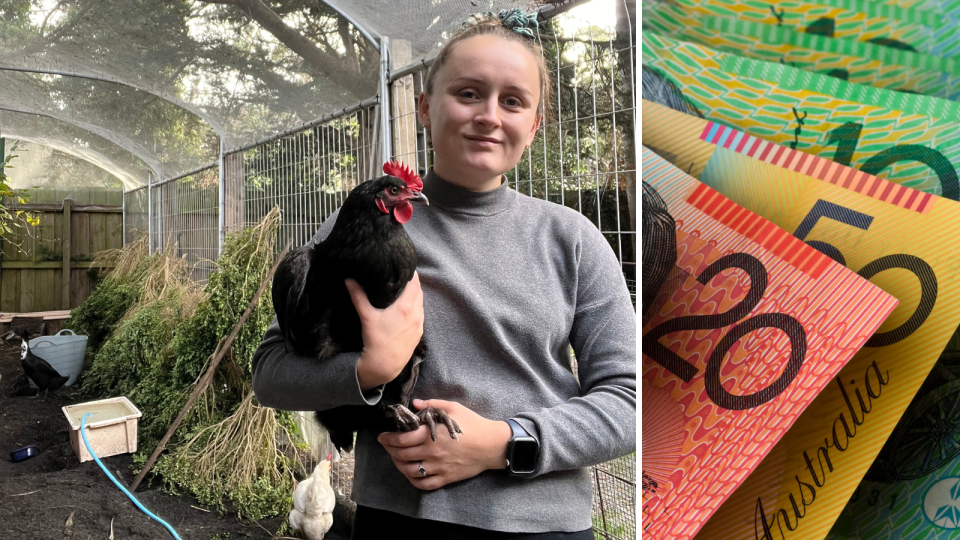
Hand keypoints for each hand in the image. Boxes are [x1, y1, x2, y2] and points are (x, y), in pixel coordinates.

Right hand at [348, 272, 423, 390]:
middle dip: (412, 284)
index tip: (405, 267)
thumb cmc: (376, 340)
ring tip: (404, 292)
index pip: (415, 284)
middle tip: (402, 277)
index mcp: (406, 307)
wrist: (384, 366)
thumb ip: (358, 296)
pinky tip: (406, 310)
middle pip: (419, 293)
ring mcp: (419, 325)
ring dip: (415, 297)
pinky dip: (416, 309)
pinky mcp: (418, 334)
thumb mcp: (367, 316)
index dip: (412, 274)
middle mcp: (417, 314)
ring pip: (421, 305)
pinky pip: (420, 316)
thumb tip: (349, 279)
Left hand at [378, 399, 511, 490]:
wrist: (492, 445)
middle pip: (402, 455)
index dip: (388, 439)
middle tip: (386, 446)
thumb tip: (414, 404)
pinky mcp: (445, 478)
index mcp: (430, 435)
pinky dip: (413, 480)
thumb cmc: (473, 424)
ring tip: (396, 459)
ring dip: (398, 465)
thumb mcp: (453, 408)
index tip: (383, 436)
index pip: (401, 439)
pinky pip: (424, 484)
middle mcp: (431, 453)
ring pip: (409, 471)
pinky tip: (410, 474)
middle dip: (390, 450)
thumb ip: (432, 404)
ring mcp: (438, 467)